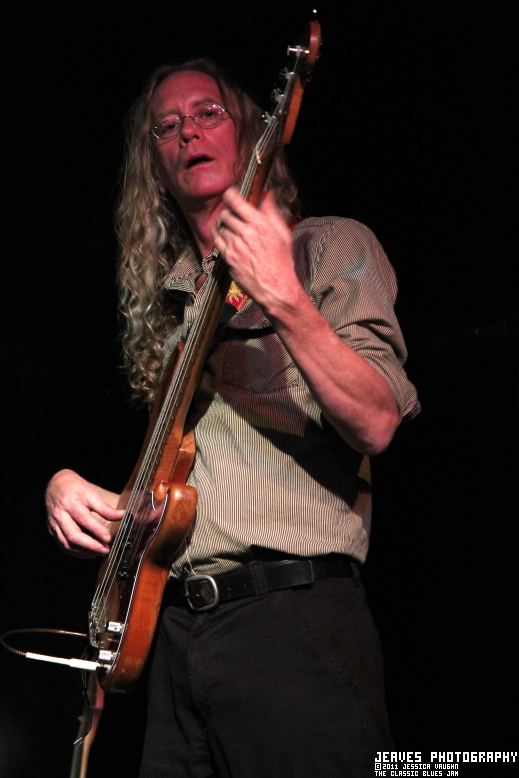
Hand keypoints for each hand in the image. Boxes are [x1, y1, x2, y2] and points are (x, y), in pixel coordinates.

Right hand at [46, 469, 122, 557]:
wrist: (55, 484)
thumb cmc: (74, 488)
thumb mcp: (91, 494)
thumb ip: (105, 508)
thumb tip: (123, 515)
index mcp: (70, 503)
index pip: (84, 519)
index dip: (97, 530)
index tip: (108, 538)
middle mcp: (60, 515)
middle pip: (73, 535)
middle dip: (91, 546)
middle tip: (105, 550)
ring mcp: (54, 524)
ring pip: (67, 544)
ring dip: (84, 552)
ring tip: (99, 553)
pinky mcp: (52, 530)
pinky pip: (63, 545)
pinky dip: (76, 552)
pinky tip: (88, 553)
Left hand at [212, 187, 299, 312]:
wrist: (276, 287)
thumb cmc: (282, 261)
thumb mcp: (283, 234)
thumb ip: (272, 212)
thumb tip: (267, 194)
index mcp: (260, 224)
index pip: (235, 201)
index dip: (229, 194)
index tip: (230, 194)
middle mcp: (245, 233)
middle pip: (226, 214)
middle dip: (229, 212)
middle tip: (233, 215)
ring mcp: (234, 246)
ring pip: (220, 227)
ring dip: (224, 226)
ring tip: (231, 229)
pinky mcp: (228, 258)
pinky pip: (217, 241)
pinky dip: (218, 236)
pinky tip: (224, 237)